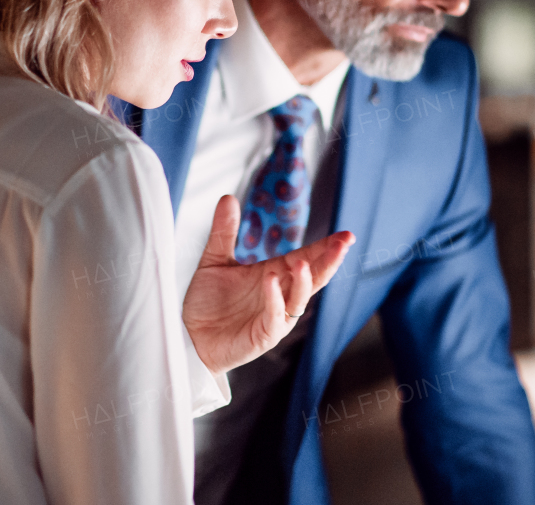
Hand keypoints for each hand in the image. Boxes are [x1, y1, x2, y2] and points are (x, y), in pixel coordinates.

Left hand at [182, 195, 354, 375]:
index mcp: (275, 274)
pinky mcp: (263, 335)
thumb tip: (228, 198)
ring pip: (300, 298)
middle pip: (313, 277)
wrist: (189, 337)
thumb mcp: (215, 260)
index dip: (326, 247)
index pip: (307, 258)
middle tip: (343, 243)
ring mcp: (275, 316)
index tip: (345, 235)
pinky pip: (275, 317)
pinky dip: (275, 299)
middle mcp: (281, 295)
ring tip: (301, 261)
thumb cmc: (208, 303)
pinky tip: (272, 280)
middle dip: (329, 261)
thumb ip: (224, 231)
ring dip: (303, 280)